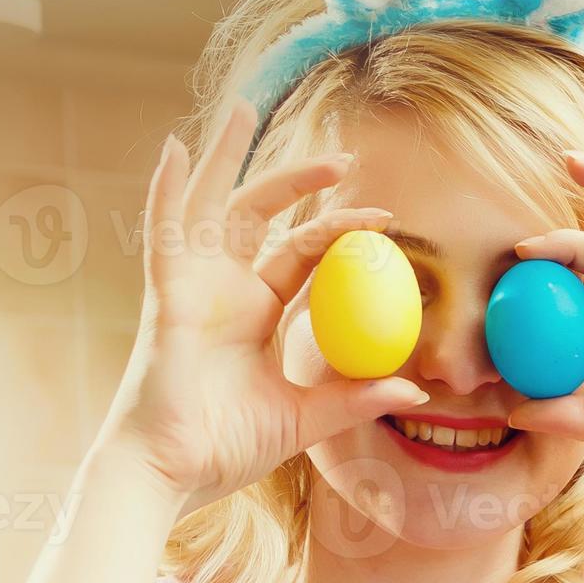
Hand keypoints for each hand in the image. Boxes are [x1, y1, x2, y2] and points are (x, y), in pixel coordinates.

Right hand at [98, 101, 429, 509]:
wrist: (169, 475)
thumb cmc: (224, 449)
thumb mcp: (303, 420)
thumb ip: (354, 398)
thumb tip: (417, 392)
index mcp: (254, 314)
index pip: (303, 255)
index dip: (340, 232)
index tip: (384, 216)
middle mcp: (224, 291)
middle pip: (259, 216)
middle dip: (296, 180)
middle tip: (342, 153)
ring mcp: (193, 288)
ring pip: (214, 207)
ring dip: (229, 157)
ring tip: (244, 107)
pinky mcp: (168, 296)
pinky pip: (166, 234)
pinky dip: (167, 191)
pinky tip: (175, 149)